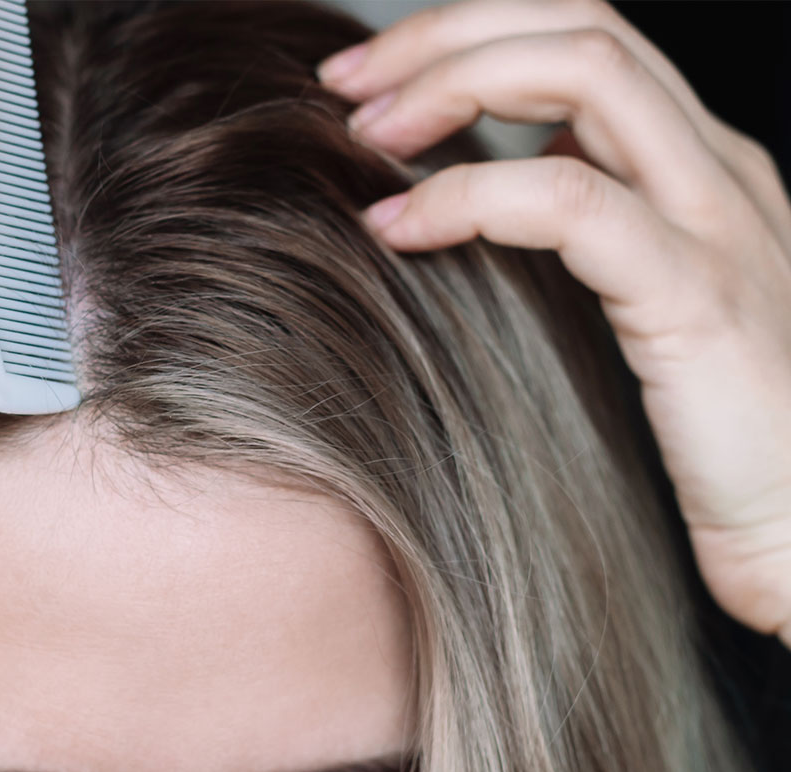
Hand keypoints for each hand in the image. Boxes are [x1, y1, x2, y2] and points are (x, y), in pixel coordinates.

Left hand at [318, 0, 790, 645]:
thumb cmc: (702, 438)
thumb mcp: (634, 306)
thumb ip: (580, 233)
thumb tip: (479, 185)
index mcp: (699, 168)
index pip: (584, 38)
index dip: (469, 35)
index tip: (369, 81)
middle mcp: (716, 172)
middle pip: (583, 27)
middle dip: (447, 34)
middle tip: (346, 81)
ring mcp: (716, 225)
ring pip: (587, 75)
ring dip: (455, 85)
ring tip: (364, 132)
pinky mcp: (695, 297)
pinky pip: (572, 202)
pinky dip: (470, 196)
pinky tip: (399, 228)